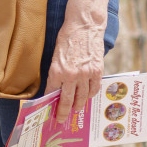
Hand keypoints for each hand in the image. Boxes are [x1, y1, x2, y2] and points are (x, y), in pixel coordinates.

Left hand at [45, 12, 104, 127]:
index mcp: (56, 71)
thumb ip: (56, 73)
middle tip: (61, 120)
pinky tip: (87, 96)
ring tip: (76, 109)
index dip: (50, 104)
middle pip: (67, 101)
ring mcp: (85, 74)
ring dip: (78, 105)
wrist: (84, 26)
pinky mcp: (97, 71)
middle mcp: (70, 75)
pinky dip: (90, 94)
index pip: (51, 93)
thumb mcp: (56, 56)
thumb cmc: (67, 39)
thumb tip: (56, 89)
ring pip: (82, 97)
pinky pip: (94, 89)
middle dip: (63, 112)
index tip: (49, 112)